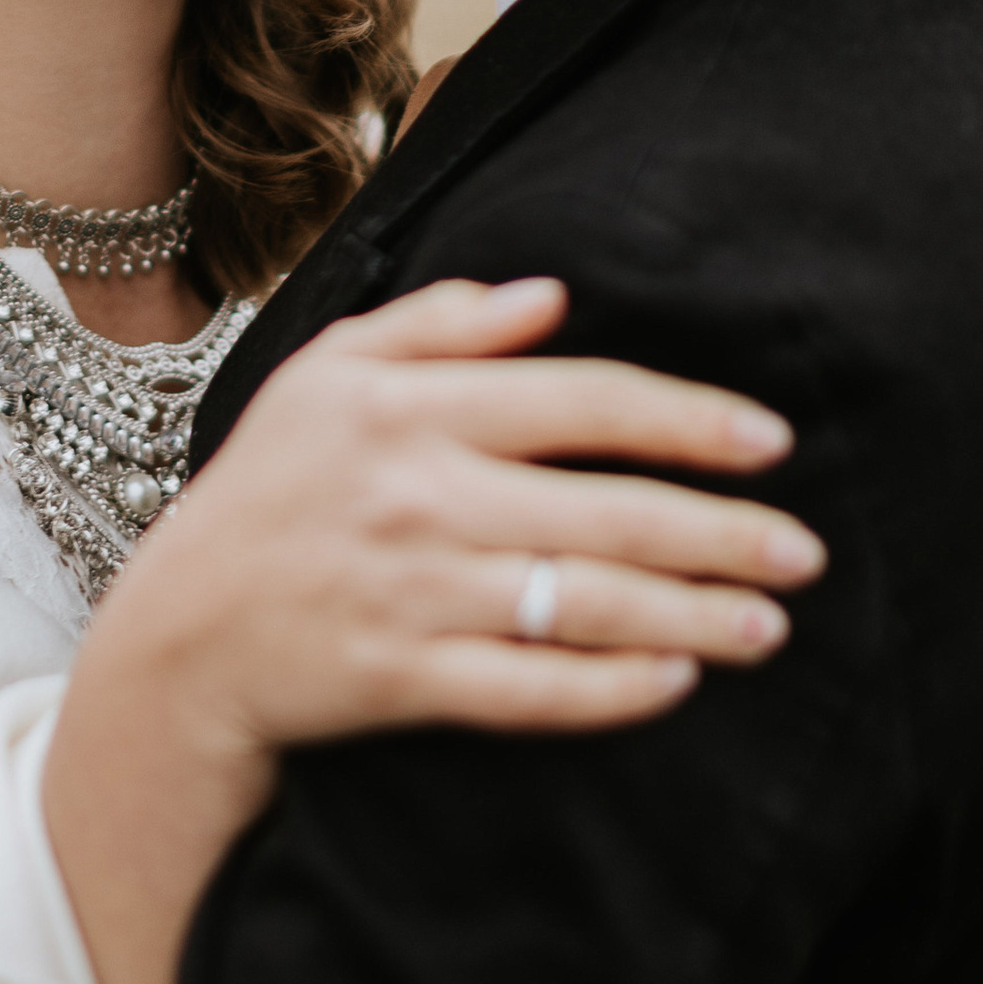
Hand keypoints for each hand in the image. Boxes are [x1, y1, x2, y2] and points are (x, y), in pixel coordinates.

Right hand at [47, 274, 827, 983]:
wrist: (178, 637)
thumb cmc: (267, 494)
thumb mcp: (324, 377)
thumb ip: (437, 326)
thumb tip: (550, 295)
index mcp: (406, 408)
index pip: (580, 400)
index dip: (686, 419)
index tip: (768, 441)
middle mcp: (416, 495)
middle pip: (608, 509)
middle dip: (725, 533)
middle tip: (804, 553)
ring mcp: (409, 592)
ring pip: (585, 604)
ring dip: (694, 616)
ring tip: (769, 627)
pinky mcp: (399, 679)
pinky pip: (530, 688)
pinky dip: (611, 688)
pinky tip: (674, 681)